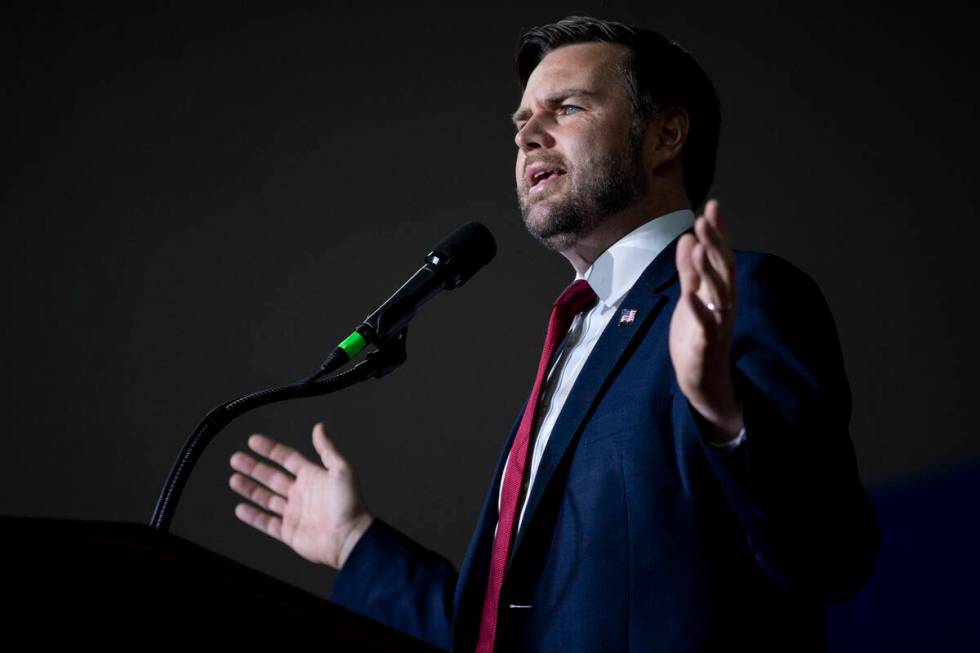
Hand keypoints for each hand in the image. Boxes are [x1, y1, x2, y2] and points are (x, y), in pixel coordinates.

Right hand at [228, 422, 373, 569]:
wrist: (349, 538)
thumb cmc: (350, 504)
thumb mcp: (341, 469)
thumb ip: (327, 449)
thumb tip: (319, 427)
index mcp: (313, 477)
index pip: (287, 458)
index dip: (270, 449)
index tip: (253, 441)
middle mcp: (302, 493)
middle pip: (272, 476)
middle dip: (253, 467)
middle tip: (236, 458)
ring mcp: (295, 513)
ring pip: (266, 498)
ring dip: (250, 489)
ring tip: (234, 479)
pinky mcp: (290, 532)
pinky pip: (267, 523)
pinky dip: (253, 516)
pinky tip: (241, 508)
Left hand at [669, 199, 743, 442]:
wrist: (702, 382)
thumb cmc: (696, 338)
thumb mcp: (690, 298)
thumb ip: (689, 271)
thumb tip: (687, 238)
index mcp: (719, 293)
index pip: (721, 257)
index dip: (718, 233)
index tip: (712, 206)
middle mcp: (724, 306)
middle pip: (724, 270)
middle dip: (715, 243)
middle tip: (705, 218)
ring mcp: (717, 326)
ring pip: (719, 294)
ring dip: (709, 270)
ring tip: (698, 245)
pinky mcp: (706, 347)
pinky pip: (704, 326)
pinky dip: (698, 309)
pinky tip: (689, 294)